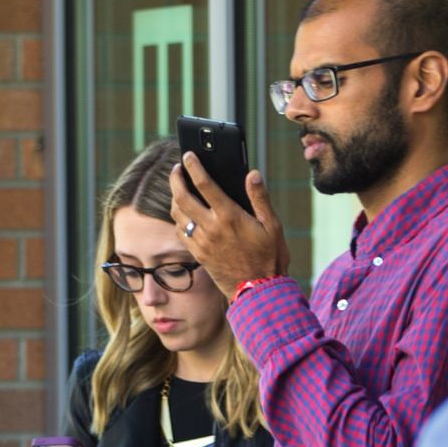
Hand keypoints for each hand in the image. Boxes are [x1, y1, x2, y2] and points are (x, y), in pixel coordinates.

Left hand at [167, 153, 290, 298]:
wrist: (259, 291)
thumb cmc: (270, 258)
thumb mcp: (273, 226)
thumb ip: (260, 198)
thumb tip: (252, 174)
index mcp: (229, 216)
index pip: (204, 183)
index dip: (193, 166)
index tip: (188, 155)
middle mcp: (211, 227)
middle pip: (181, 196)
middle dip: (176, 179)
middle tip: (177, 169)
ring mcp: (201, 241)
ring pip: (177, 213)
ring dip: (175, 198)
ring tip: (179, 189)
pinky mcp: (197, 253)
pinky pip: (180, 231)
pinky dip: (178, 218)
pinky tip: (184, 214)